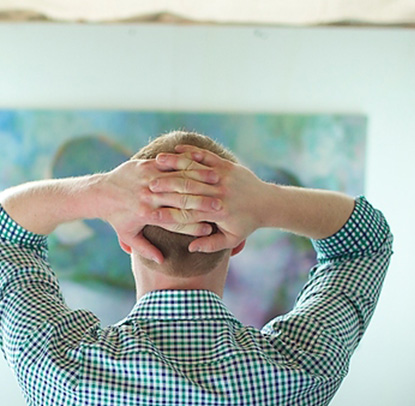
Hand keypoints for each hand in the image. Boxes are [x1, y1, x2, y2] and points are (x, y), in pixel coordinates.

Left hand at [97, 156, 222, 262]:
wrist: (101, 192)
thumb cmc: (117, 217)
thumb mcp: (129, 235)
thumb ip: (145, 249)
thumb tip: (161, 260)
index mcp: (147, 215)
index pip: (176, 222)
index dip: (193, 227)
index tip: (209, 230)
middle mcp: (148, 197)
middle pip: (180, 201)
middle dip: (201, 204)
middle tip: (221, 207)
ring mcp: (147, 179)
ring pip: (178, 180)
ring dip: (198, 182)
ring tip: (217, 185)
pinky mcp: (145, 165)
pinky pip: (169, 165)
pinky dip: (186, 166)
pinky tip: (200, 168)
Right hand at [154, 145, 270, 253]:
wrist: (267, 203)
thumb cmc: (246, 224)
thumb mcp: (231, 239)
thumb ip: (210, 244)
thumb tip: (191, 247)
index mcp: (218, 213)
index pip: (187, 213)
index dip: (168, 212)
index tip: (150, 213)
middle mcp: (220, 193)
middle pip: (187, 190)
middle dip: (166, 187)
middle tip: (147, 187)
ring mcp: (224, 177)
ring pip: (194, 169)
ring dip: (174, 165)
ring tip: (156, 164)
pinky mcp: (227, 165)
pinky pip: (206, 156)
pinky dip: (191, 152)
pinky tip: (176, 149)